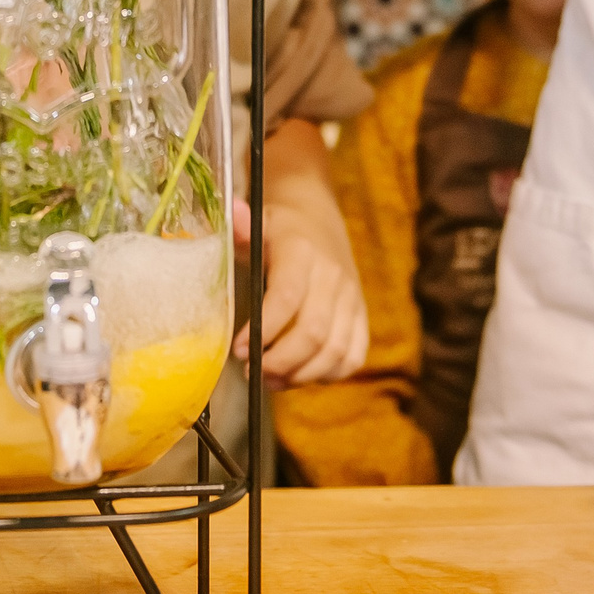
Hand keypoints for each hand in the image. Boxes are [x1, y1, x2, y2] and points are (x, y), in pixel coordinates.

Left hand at [232, 196, 369, 387]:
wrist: (316, 216)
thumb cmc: (278, 228)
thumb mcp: (257, 222)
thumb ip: (240, 226)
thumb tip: (232, 213)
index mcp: (301, 251)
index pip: (287, 297)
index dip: (264, 329)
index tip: (239, 350)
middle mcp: (332, 276)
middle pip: (313, 332)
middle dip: (280, 362)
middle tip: (251, 372)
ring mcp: (351, 297)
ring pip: (335, 350)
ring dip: (301, 374)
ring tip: (270, 380)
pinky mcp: (361, 314)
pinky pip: (354, 355)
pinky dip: (329, 374)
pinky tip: (300, 375)